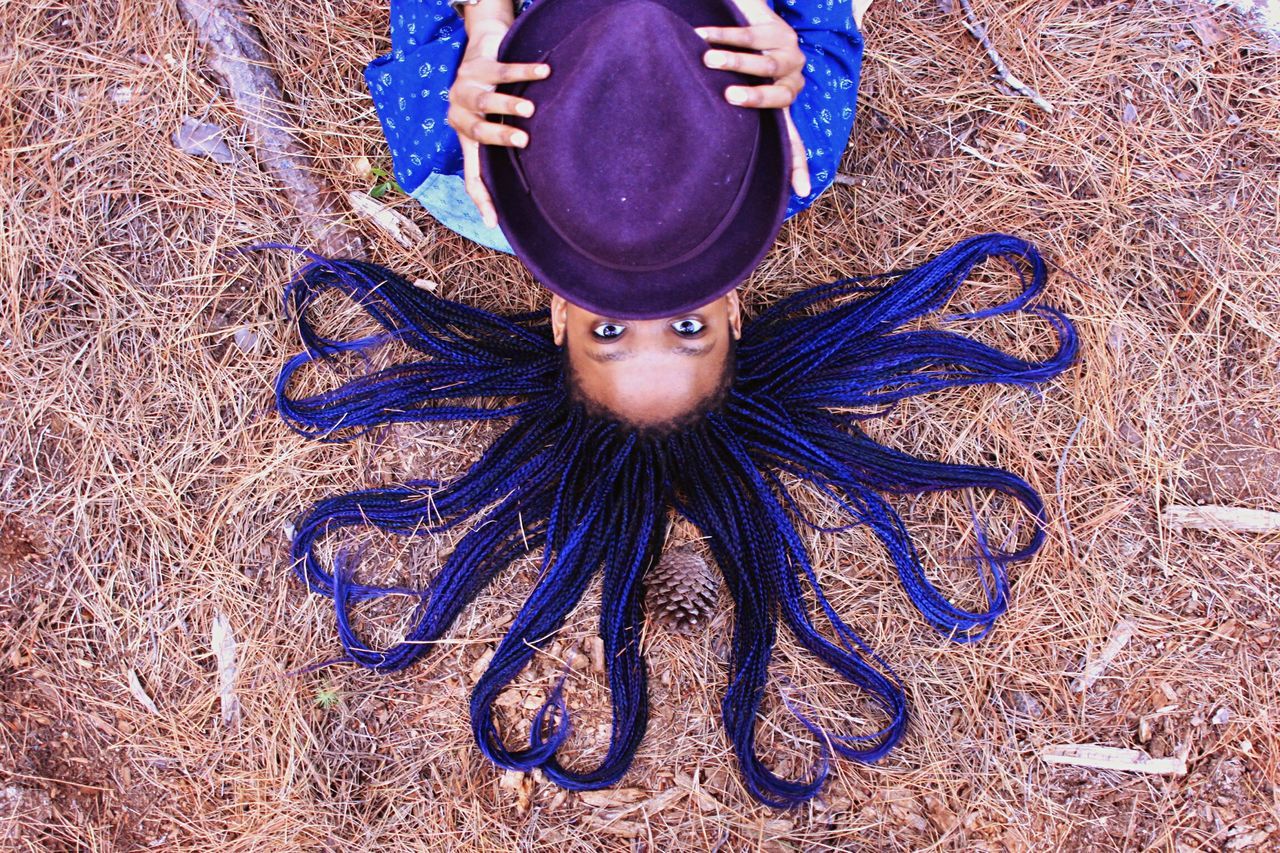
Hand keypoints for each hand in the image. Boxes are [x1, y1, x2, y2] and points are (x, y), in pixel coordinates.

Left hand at [447, 19, 549, 226]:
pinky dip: (525, 71)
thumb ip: (504, 147)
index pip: (471, 174)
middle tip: (523, 140)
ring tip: (529, 109)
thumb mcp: (492, 123)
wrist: (480, 49)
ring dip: (508, 106)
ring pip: (486, 102)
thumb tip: (540, 179)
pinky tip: (545, 71)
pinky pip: (504, 70)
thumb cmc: (493, 96)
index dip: (481, 198)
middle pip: (478, 132)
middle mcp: (460, 115)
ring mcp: (466, 89)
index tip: (493, 222)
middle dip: (500, 136)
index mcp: (465, 137)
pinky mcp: (479, 65)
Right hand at [697, 0, 809, 195]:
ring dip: (734, 60)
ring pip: (765, 63)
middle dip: (754, 96)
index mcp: (783, 106)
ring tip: (707, 59)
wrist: (749, 18)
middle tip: (729, 96)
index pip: (793, 140)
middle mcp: (792, 82)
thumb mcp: (738, 91)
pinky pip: (749, 34)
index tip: (803, 192)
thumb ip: (732, 117)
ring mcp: (788, 55)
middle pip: (777, 96)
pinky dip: (722, 35)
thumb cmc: (736, 64)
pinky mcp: (777, 29)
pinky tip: (701, 36)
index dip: (797, 165)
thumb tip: (701, 152)